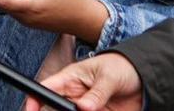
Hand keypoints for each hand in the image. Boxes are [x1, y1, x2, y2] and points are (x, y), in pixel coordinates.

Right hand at [24, 53, 143, 110]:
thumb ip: (97, 93)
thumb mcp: (108, 77)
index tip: (30, 110)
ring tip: (95, 110)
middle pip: (57, 109)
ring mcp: (87, 109)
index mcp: (70, 79)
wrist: (144, 78)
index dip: (34, 99)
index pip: (46, 88)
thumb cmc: (120, 67)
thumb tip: (83, 108)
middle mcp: (75, 97)